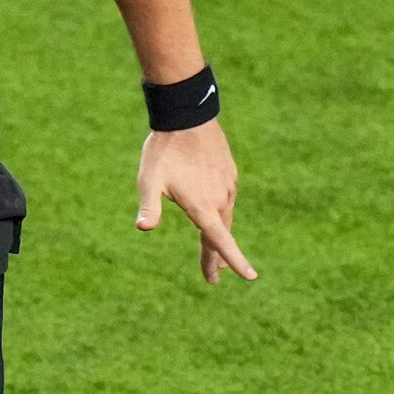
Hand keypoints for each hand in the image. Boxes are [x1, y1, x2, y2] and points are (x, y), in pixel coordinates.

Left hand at [137, 119, 256, 284]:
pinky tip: (214, 212)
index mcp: (203, 207)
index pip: (221, 241)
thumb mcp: (149, 180)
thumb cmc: (164, 150)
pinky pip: (226, 199)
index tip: (250, 277)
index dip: (235, 261)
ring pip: (224, 216)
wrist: (188, 116)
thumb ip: (148, 205)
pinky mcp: (230, 174)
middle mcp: (220, 199)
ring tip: (214, 251)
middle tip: (214, 276)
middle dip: (217, 257)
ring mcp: (227, 186)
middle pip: (221, 235)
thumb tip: (143, 227)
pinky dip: (220, 213)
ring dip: (219, 234)